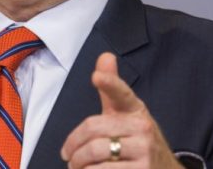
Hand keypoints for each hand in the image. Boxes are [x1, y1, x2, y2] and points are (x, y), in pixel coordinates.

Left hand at [60, 53, 181, 167]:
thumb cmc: (139, 141)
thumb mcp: (128, 114)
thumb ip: (112, 89)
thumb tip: (105, 56)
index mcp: (135, 109)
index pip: (121, 93)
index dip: (109, 83)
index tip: (96, 76)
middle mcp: (143, 128)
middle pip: (93, 129)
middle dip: (73, 145)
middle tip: (68, 155)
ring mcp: (144, 151)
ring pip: (95, 152)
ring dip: (78, 163)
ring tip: (77, 166)